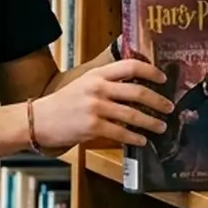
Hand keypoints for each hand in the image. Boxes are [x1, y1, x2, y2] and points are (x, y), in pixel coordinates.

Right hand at [30, 58, 173, 149]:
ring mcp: (95, 108)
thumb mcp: (83, 84)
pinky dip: (135, 138)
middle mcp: (97, 89)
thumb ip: (106, 83)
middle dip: (158, 101)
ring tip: (161, 126)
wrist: (38, 120)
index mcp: (96, 75)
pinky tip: (142, 140)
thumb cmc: (62, 104)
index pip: (131, 66)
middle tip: (169, 107)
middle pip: (138, 92)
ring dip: (151, 122)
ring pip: (133, 115)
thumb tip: (135, 88)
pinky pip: (121, 133)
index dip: (151, 72)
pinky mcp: (92, 127)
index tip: (163, 79)